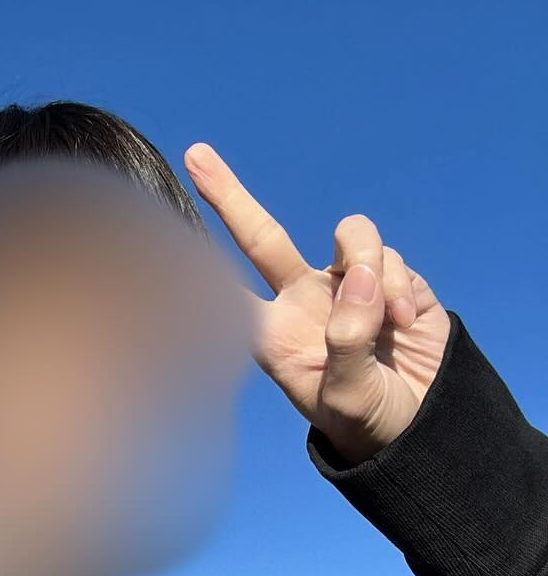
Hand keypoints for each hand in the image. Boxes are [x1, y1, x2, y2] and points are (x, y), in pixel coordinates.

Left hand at [184, 142, 451, 463]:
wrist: (417, 420)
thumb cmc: (364, 418)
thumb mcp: (345, 395)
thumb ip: (346, 341)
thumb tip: (358, 279)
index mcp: (274, 335)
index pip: (226, 297)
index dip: (194, 273)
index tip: (159, 248)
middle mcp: (301, 300)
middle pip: (259, 236)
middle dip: (228, 195)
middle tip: (195, 156)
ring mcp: (343, 284)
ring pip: (349, 238)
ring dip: (369, 269)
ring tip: (385, 324)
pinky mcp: (387, 276)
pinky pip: (388, 258)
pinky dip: (399, 289)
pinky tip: (404, 325)